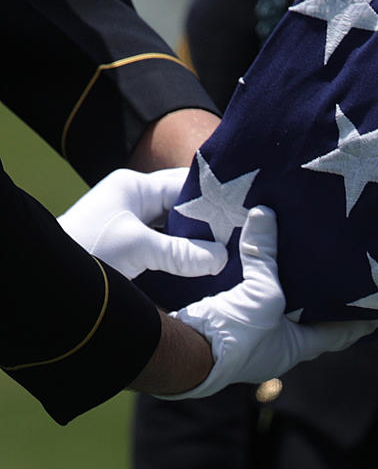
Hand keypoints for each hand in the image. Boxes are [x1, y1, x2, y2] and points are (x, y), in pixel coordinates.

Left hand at [58, 167, 226, 278]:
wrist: (45, 283)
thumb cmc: (85, 254)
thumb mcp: (137, 248)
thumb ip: (182, 253)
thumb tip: (221, 258)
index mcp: (134, 187)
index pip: (185, 184)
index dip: (213, 198)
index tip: (242, 213)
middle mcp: (135, 201)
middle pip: (184, 206)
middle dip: (209, 220)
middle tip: (241, 233)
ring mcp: (133, 225)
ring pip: (177, 228)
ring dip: (198, 240)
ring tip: (229, 250)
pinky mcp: (132, 248)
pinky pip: (168, 245)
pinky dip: (185, 254)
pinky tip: (206, 263)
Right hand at [162, 206, 377, 398]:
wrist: (181, 355)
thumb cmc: (235, 337)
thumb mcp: (261, 294)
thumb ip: (265, 255)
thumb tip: (265, 212)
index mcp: (297, 347)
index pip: (341, 332)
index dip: (361, 320)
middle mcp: (278, 345)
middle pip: (312, 319)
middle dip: (325, 301)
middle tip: (344, 274)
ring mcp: (252, 337)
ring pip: (281, 309)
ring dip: (290, 290)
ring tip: (306, 261)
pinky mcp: (228, 325)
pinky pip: (251, 301)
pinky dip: (259, 285)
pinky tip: (261, 265)